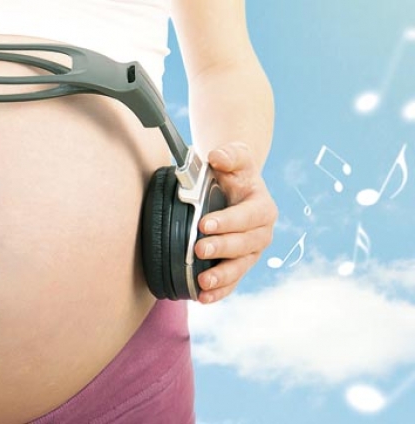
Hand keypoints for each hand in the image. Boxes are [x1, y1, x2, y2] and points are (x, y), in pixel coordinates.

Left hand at [194, 142, 276, 303]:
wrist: (232, 186)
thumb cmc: (232, 171)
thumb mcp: (234, 156)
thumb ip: (229, 154)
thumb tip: (217, 157)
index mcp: (262, 208)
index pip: (249, 216)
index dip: (229, 221)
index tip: (205, 224)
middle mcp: (261, 233)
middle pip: (244, 245)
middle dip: (222, 248)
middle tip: (198, 248)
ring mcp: (250, 252)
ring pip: (240, 268)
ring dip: (222, 277)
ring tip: (202, 282)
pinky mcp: (238, 265)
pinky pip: (231, 282)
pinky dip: (219, 292)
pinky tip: (202, 298)